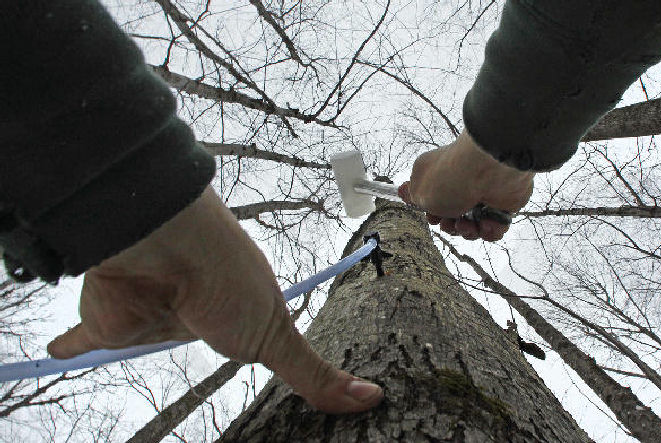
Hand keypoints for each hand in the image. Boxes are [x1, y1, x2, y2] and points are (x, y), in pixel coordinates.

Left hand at [47, 187, 382, 413]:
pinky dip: (71, 344)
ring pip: (146, 334)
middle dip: (197, 334)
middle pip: (196, 331)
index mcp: (238, 309)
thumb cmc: (228, 280)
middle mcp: (195, 309)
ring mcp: (153, 314)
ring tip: (146, 340)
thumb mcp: (277, 337)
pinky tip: (62, 350)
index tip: (257, 345)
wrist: (166, 246)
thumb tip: (370, 398)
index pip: (248, 330)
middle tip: (200, 339)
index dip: (253, 336)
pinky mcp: (111, 322)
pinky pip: (85, 338)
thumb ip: (313, 376)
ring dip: (142, 336)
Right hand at [399, 131, 532, 240]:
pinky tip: (486, 224)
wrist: (490, 171)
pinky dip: (489, 231)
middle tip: (449, 221)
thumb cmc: (450, 179)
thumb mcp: (420, 192)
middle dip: (448, 226)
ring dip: (467, 232)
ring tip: (467, 225)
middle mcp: (460, 183)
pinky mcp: (502, 204)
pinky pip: (494, 227)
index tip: (430, 215)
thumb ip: (414, 198)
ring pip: (472, 224)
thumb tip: (404, 192)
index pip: (432, 197)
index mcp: (437, 174)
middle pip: (451, 215)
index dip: (430, 212)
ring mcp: (482, 193)